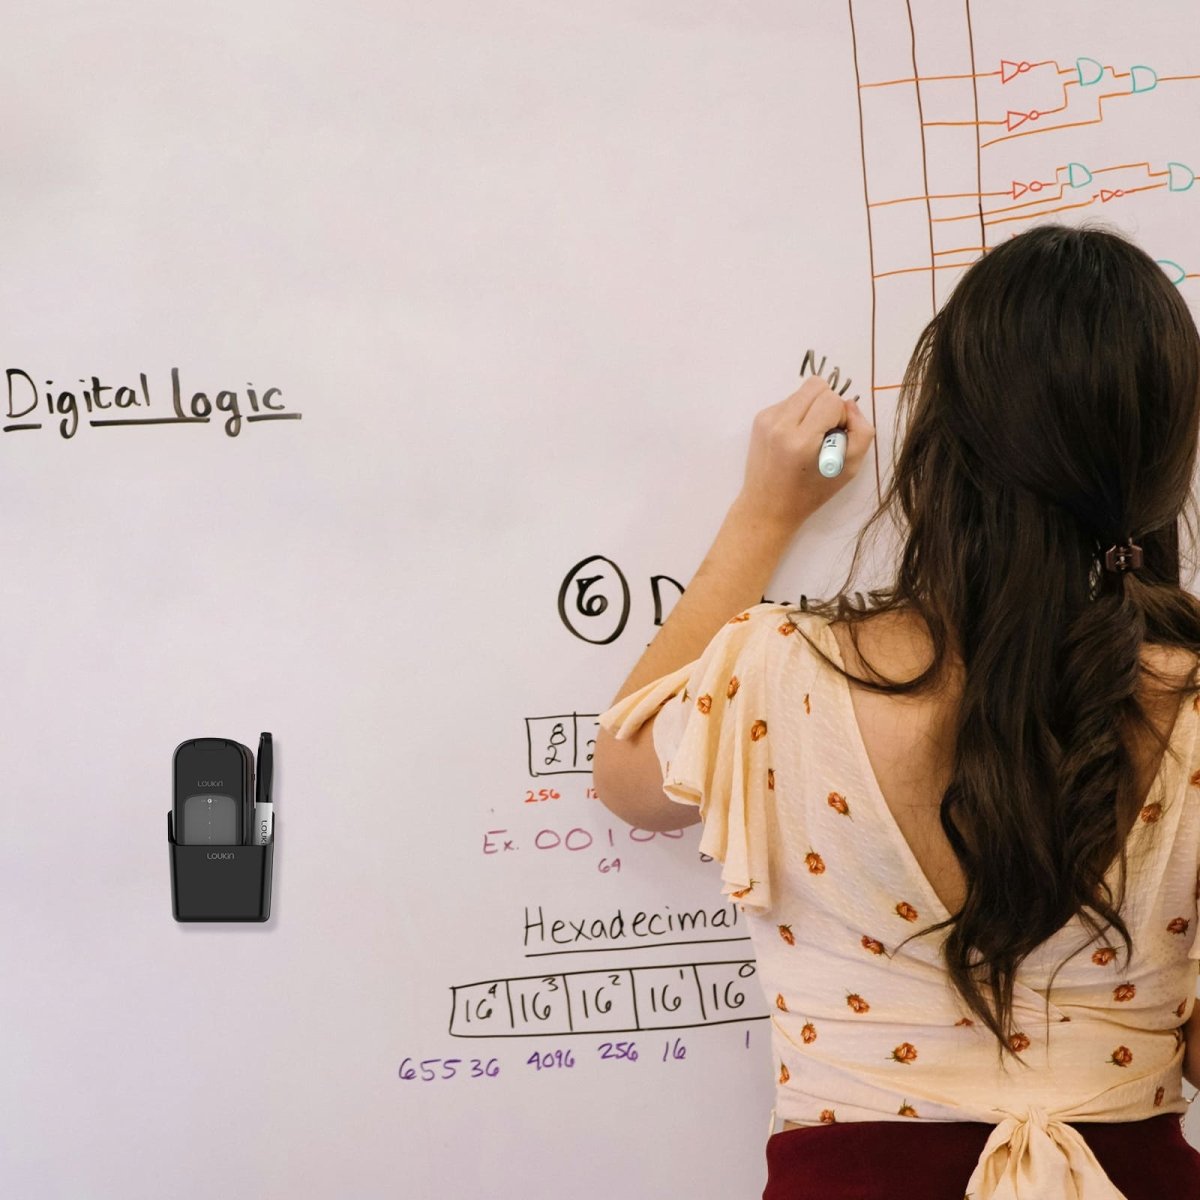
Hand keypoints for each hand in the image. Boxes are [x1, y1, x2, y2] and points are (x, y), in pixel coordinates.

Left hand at [735, 375, 875, 530]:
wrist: (767, 507)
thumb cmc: (811, 493)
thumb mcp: (848, 469)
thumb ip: (861, 432)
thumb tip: (849, 403)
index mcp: (800, 440)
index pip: (832, 400)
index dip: (841, 416)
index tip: (835, 437)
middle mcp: (779, 425)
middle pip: (816, 385)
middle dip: (828, 405)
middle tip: (825, 432)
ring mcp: (766, 420)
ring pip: (802, 391)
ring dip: (813, 408)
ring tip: (809, 436)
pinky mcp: (759, 418)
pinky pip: (789, 401)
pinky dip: (798, 413)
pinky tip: (794, 437)